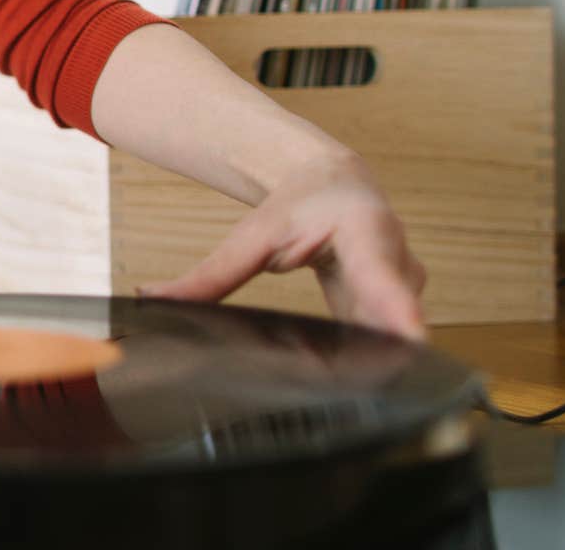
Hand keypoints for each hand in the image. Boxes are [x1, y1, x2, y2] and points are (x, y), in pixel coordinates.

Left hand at [135, 153, 429, 340]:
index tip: (412, 340)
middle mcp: (399, 264)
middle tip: (333, 381)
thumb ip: (210, 275)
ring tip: (324, 366)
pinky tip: (333, 367)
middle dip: (363, 357)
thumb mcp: (253, 235)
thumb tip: (152, 297)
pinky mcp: (398, 309)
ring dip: (353, 359)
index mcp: (366, 234)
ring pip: (385, 340)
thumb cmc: (300, 203)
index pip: (386, 278)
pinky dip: (352, 355)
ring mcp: (405, 290)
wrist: (336, 183)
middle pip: (389, 324)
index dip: (400, 312)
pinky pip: (379, 342)